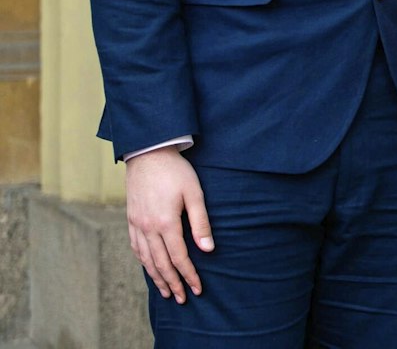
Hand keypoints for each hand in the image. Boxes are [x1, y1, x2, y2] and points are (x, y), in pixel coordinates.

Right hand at [125, 147, 213, 302]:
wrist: (148, 154)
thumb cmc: (176, 171)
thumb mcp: (194, 194)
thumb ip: (201, 223)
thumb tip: (208, 249)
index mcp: (165, 223)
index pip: (179, 257)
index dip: (189, 275)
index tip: (197, 288)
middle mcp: (148, 228)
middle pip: (161, 264)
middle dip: (172, 283)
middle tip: (181, 298)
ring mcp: (137, 225)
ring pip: (146, 259)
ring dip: (157, 278)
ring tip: (166, 292)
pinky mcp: (131, 220)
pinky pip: (136, 248)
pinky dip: (144, 262)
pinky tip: (150, 268)